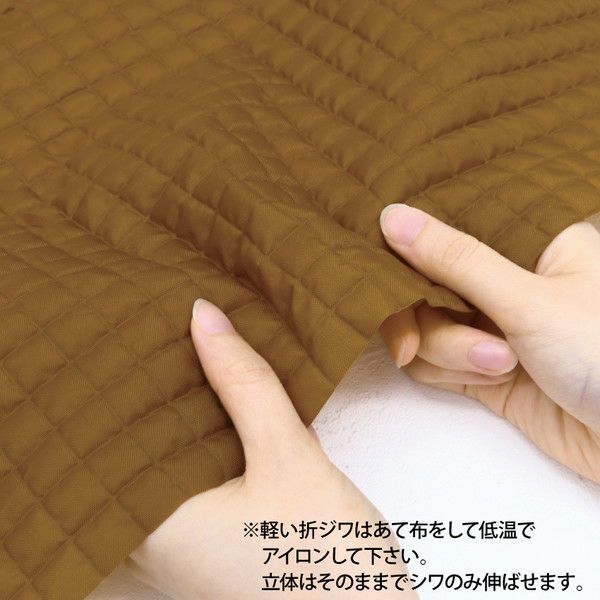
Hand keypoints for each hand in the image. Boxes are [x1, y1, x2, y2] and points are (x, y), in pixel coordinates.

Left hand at [125, 299, 417, 598]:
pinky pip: (202, 475)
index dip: (120, 381)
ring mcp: (190, 543)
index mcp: (156, 525)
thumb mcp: (288, 458)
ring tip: (192, 353)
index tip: (130, 332)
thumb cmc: (327, 558)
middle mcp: (162, 538)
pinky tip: (232, 404)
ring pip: (178, 457)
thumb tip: (203, 318)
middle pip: (145, 443)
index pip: (115, 435)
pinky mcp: (220, 538)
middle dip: (159, 389)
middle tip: (161, 330)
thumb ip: (246, 386)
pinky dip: (215, 437)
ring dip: (193, 411)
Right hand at [379, 204, 599, 483]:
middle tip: (469, 344)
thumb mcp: (528, 300)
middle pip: (422, 290)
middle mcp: (501, 285)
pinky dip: (449, 374)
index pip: (445, 236)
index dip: (411, 254)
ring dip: (451, 353)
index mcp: (524, 246)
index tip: (386, 273)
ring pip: (423, 330)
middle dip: (438, 324)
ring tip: (504, 367)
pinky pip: (431, 364)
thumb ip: (456, 260)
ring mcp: (487, 329)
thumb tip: (392, 216)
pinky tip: (495, 382)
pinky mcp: (479, 372)